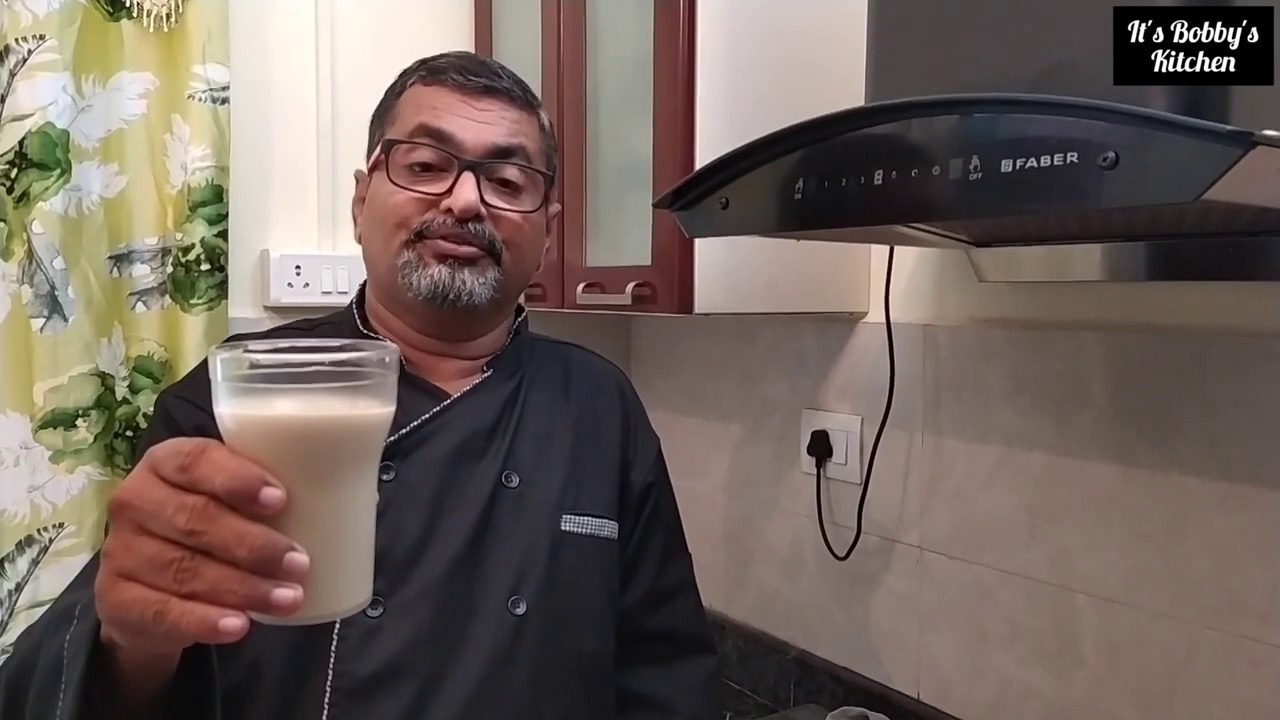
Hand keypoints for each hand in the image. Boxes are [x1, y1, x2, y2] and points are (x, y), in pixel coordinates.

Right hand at [95, 437, 308, 658]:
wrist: (151, 584)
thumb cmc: (209, 525)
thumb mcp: (231, 499)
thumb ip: (265, 491)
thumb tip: (349, 494)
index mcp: (165, 462)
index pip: (194, 460)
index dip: (237, 479)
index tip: (280, 500)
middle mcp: (134, 500)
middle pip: (195, 519)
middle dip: (254, 544)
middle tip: (300, 563)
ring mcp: (120, 551)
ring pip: (186, 569)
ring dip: (243, 587)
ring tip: (290, 598)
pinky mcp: (115, 598)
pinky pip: (162, 611)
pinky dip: (205, 621)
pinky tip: (240, 626)